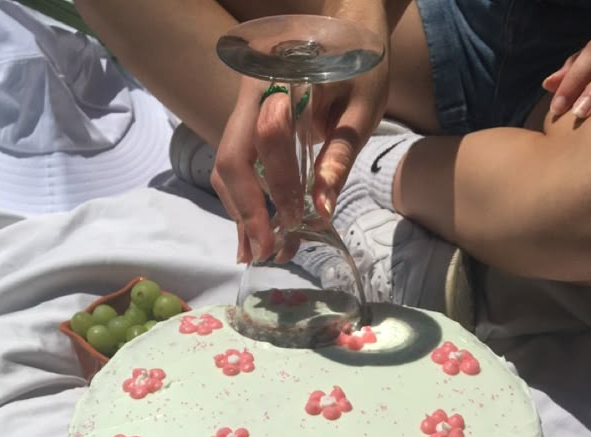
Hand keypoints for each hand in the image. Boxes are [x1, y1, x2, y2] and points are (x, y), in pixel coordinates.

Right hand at [211, 12, 388, 262]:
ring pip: (227, 169)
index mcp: (278, 78)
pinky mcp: (247, 127)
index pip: (264, 139)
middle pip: (231, 159)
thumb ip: (339, 156)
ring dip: (241, 213)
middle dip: (247, 211)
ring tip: (259, 252)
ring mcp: (243, 111)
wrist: (348, 30)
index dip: (276, 186)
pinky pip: (236, 168)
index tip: (294, 223)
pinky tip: (251, 235)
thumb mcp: (362, 108)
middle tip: (266, 252)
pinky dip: (244, 203)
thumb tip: (320, 211)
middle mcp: (249, 94)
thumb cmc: (362, 64)